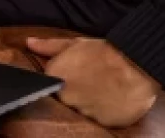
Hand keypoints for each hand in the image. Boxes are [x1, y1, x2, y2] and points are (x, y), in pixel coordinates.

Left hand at [26, 36, 159, 127]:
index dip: (66, 80)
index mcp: (55, 77)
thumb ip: (49, 46)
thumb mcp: (74, 43)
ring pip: (84, 110)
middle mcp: (66, 97)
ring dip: (92, 103)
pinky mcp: (103, 123)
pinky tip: (114, 99)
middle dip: (78, 92)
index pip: (53, 85)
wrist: (135, 64)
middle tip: (94, 81)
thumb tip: (29, 42)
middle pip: (68, 99)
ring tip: (106, 89)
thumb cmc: (105, 52)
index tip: (78, 76)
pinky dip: (106, 112)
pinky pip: (101, 119)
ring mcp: (84, 112)